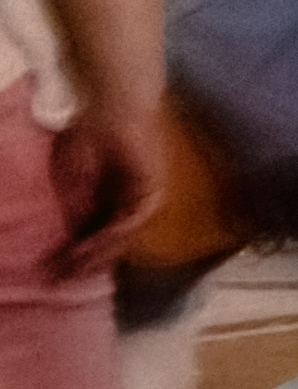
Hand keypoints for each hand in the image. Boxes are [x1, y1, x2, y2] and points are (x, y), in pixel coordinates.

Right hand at [43, 94, 168, 276]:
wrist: (112, 107)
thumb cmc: (88, 135)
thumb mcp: (71, 182)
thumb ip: (75, 211)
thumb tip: (72, 243)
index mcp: (106, 200)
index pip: (92, 236)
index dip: (74, 256)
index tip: (52, 273)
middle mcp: (126, 203)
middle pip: (108, 242)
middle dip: (85, 263)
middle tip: (61, 282)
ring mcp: (142, 198)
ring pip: (122, 237)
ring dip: (98, 255)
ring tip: (75, 271)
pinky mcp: (153, 190)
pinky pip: (135, 221)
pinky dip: (115, 236)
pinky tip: (94, 247)